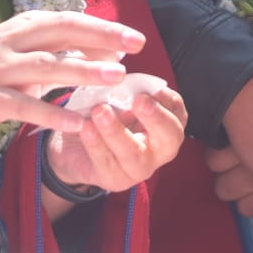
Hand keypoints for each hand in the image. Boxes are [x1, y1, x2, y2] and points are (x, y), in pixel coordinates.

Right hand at [0, 10, 145, 138]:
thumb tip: (94, 52)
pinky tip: (77, 124)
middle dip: (101, 38)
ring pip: (47, 67)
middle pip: (62, 33)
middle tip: (135, 46)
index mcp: (19, 28)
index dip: (102, 27)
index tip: (133, 37)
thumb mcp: (13, 54)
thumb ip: (49, 52)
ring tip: (116, 78)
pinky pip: (24, 107)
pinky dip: (51, 115)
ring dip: (84, 71)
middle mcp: (9, 43)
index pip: (67, 21)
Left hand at [46, 84, 187, 192]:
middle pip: (170, 136)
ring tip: (100, 111)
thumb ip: (126, 88)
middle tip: (139, 101)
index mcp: (165, 124)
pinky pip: (106, 163)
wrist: (75, 144)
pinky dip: (95, 144)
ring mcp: (139, 168)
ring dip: (117, 131)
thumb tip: (122, 72)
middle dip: (156, 118)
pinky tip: (85, 128)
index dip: (167, 100)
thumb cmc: (105, 115)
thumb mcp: (117, 97)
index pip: (177, 111)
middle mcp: (159, 149)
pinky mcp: (115, 180)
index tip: (152, 88)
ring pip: (134, 153)